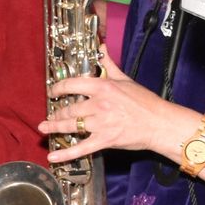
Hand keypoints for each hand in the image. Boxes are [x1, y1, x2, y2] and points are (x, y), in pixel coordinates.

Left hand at [39, 49, 189, 162]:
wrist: (160, 123)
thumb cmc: (145, 102)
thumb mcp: (125, 79)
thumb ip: (109, 65)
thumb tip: (101, 48)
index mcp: (103, 87)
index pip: (72, 85)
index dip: (58, 88)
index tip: (53, 91)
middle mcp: (99, 104)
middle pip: (69, 108)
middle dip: (56, 113)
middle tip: (50, 116)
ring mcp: (100, 123)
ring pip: (70, 125)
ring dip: (54, 127)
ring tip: (44, 128)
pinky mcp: (105, 140)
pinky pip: (81, 148)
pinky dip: (65, 153)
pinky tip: (53, 156)